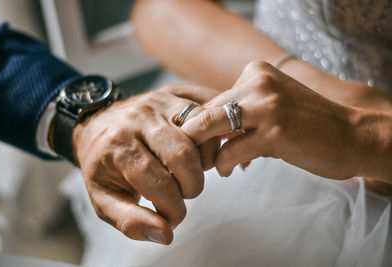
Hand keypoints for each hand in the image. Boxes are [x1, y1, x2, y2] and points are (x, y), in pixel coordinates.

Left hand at [73, 84, 218, 244]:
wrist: (95, 125)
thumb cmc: (101, 165)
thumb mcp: (104, 198)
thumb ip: (130, 221)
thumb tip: (165, 235)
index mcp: (119, 145)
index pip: (160, 184)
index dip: (174, 209)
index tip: (171, 218)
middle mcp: (140, 117)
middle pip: (184, 155)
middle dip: (192, 186)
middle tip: (183, 194)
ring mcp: (159, 100)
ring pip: (202, 130)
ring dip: (204, 160)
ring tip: (188, 172)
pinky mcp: (173, 91)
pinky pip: (206, 109)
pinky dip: (210, 134)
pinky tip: (199, 151)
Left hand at [182, 61, 362, 179]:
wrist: (352, 135)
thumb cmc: (307, 124)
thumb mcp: (270, 106)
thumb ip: (240, 113)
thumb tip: (205, 133)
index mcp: (255, 71)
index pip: (212, 99)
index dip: (200, 125)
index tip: (197, 144)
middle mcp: (258, 82)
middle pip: (205, 111)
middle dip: (194, 138)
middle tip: (193, 157)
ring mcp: (266, 106)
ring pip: (210, 126)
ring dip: (202, 151)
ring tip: (208, 165)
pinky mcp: (274, 132)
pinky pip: (230, 150)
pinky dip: (223, 164)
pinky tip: (229, 171)